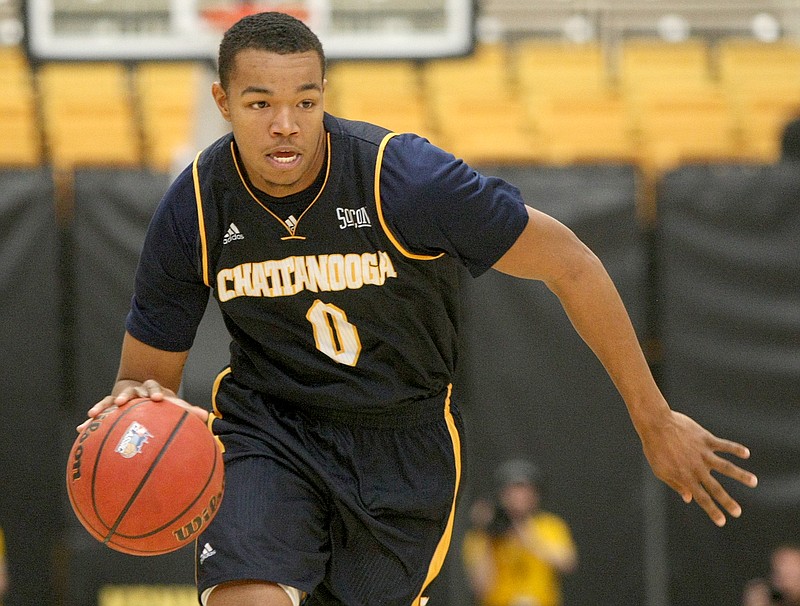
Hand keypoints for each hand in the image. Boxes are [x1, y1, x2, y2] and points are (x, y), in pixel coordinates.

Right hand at [77, 379, 208, 431]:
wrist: (145, 393)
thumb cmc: (163, 405)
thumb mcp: (174, 407)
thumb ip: (188, 411)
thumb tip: (207, 418)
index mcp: (154, 392)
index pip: (155, 389)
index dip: (155, 392)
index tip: (156, 399)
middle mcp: (137, 393)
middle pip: (131, 392)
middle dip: (126, 396)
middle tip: (122, 402)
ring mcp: (122, 398)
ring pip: (111, 400)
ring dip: (104, 406)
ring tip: (93, 415)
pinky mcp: (110, 406)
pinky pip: (100, 413)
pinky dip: (91, 421)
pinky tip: (81, 430)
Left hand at [640, 410, 757, 526]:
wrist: (656, 424)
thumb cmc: (655, 448)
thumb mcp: (660, 470)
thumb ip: (676, 484)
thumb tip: (688, 499)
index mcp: (685, 476)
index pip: (701, 498)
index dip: (712, 510)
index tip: (722, 522)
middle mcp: (696, 467)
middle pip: (715, 488)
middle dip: (727, 501)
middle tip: (738, 512)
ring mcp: (703, 453)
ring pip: (725, 466)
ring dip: (740, 475)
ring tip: (754, 482)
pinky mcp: (705, 439)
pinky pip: (723, 445)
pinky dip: (735, 448)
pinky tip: (746, 453)